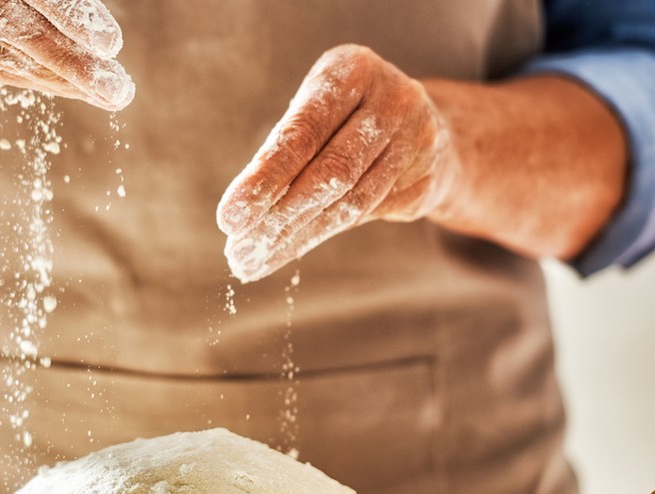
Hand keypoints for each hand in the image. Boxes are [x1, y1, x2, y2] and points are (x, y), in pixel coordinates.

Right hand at [0, 0, 134, 109]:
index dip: (70, 14)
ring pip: (2, 54)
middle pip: (12, 24)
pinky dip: (34, 82)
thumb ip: (56, 4)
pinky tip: (71, 90)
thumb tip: (106, 43)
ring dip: (60, 78)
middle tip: (116, 87)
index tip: (112, 44)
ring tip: (105, 92)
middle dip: (71, 59)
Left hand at [217, 45, 460, 282]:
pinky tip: (287, 250)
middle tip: (239, 253)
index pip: (303, 132)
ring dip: (296, 237)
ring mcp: (417, 140)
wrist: (425, 127)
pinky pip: (366, 214)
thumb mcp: (316, 111)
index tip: (229, 218)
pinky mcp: (425, 179)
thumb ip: (286, 148)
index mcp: (354, 70)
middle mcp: (392, 100)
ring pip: (349, 202)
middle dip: (278, 217)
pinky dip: (320, 235)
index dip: (264, 178)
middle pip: (330, 172)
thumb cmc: (345, 117)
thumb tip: (241, 215)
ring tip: (254, 261)